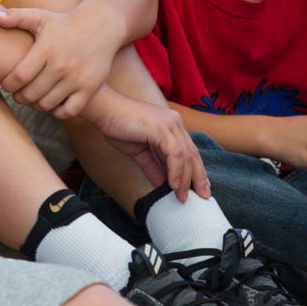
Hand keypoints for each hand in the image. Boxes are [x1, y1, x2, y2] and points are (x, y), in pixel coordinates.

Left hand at [0, 4, 121, 118]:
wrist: (101, 27)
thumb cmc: (63, 23)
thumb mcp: (40, 17)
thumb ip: (16, 17)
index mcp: (46, 49)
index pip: (19, 77)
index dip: (8, 85)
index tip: (6, 84)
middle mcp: (61, 66)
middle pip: (31, 94)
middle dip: (19, 97)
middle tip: (17, 94)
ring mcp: (76, 79)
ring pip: (47, 104)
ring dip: (36, 104)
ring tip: (33, 97)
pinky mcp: (89, 88)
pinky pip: (69, 111)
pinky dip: (58, 112)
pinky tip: (53, 103)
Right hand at [84, 87, 209, 200]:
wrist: (103, 110)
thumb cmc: (117, 126)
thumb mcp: (138, 151)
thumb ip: (151, 165)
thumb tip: (160, 182)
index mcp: (172, 125)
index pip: (190, 150)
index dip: (197, 170)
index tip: (200, 187)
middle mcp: (175, 122)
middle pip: (193, 154)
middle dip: (198, 177)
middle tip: (203, 196)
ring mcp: (170, 124)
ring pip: (186, 156)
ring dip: (185, 178)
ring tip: (181, 196)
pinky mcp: (161, 128)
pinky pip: (174, 154)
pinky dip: (175, 170)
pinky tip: (172, 184)